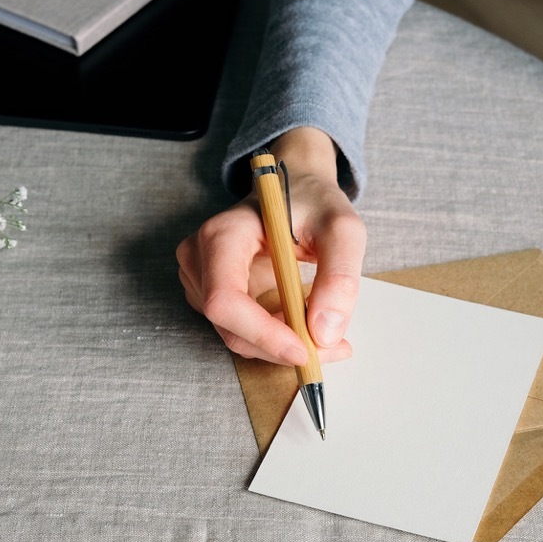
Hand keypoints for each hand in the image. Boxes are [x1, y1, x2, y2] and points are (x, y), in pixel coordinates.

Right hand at [177, 127, 366, 365]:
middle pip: (230, 327)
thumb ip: (340, 276)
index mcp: (223, 234)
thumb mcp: (343, 229)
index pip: (224, 300)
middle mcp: (200, 257)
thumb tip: (324, 332)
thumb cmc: (315, 204)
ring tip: (326, 329)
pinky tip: (303, 319)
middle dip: (280, 347)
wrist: (297, 191)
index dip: (262, 333)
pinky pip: (241, 331)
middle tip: (335, 348)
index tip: (305, 350)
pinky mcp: (211, 293)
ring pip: (236, 336)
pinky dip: (274, 337)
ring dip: (280, 345)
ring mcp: (200, 277)